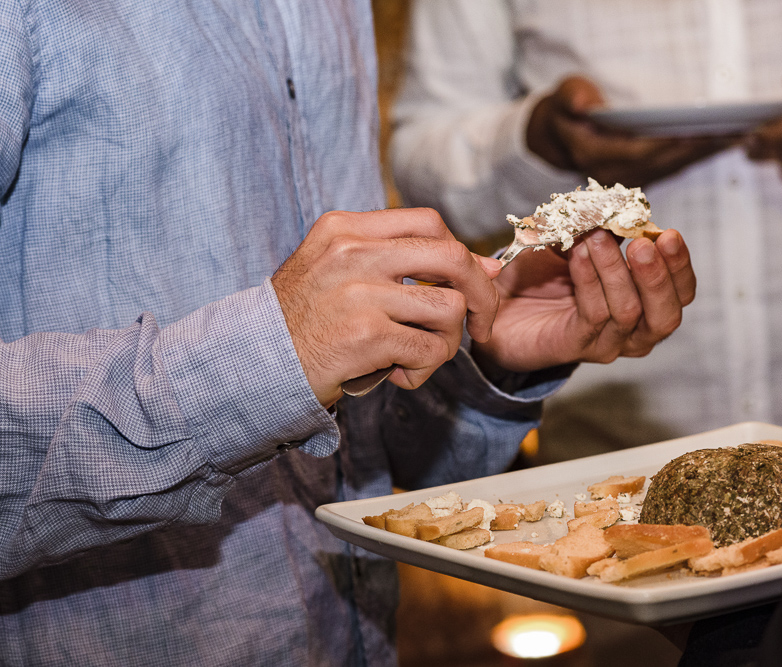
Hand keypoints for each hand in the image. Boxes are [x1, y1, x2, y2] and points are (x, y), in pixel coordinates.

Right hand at [272, 208, 501, 406]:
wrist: (255, 365)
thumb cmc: (303, 322)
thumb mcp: (338, 271)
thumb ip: (400, 261)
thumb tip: (485, 266)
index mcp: (345, 229)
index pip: (428, 222)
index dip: (463, 254)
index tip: (473, 282)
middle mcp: (352, 253)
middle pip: (452, 258)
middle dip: (480, 295)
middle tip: (481, 324)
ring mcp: (360, 293)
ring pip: (449, 310)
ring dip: (445, 343)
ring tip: (417, 356)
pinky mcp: (367, 336)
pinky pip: (430, 351)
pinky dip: (423, 370)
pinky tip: (397, 374)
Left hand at [472, 228, 694, 373]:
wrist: (497, 303)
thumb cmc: (541, 275)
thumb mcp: (576, 242)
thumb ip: (601, 229)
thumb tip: (619, 208)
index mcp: (645, 305)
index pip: (680, 294)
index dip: (680, 266)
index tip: (669, 235)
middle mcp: (633, 331)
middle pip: (666, 316)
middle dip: (658, 277)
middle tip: (643, 244)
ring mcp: (605, 343)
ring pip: (627, 313)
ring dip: (615, 271)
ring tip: (598, 239)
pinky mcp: (575, 347)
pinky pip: (592, 315)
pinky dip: (589, 281)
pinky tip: (579, 255)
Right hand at [527, 76, 733, 186]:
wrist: (557, 138)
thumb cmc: (563, 112)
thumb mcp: (560, 98)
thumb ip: (572, 98)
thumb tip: (584, 104)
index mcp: (593, 156)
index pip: (636, 153)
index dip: (667, 145)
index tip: (695, 133)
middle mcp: (612, 176)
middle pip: (661, 163)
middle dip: (695, 149)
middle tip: (728, 132)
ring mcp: (626, 182)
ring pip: (671, 168)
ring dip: (702, 154)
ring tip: (734, 135)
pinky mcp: (639, 179)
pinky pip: (672, 168)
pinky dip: (696, 155)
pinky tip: (720, 142)